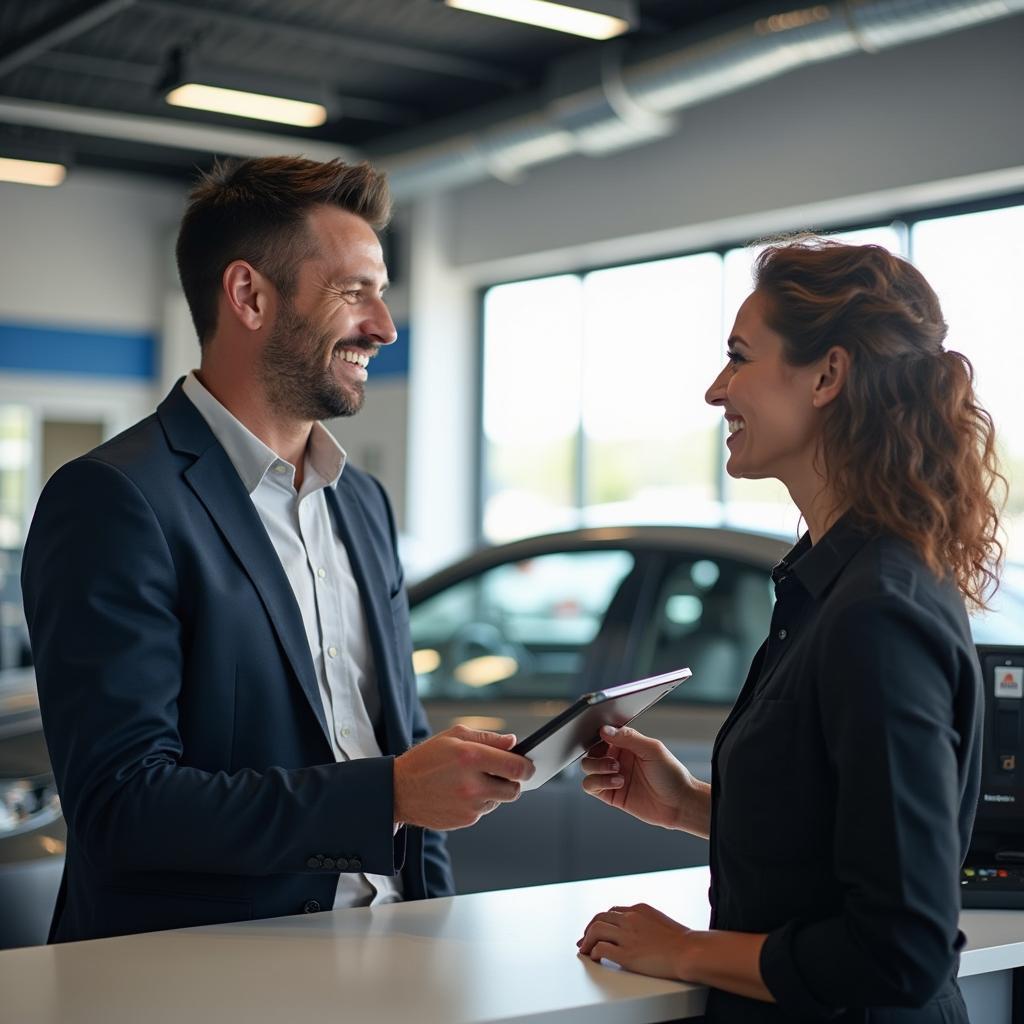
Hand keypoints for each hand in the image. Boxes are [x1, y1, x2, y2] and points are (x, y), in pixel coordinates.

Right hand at [393, 725, 534, 829]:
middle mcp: (472, 784)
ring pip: (500, 800)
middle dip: (513, 781)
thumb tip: (513, 742)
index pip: (515, 767)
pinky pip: (484, 810)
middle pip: (514, 789)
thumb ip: (487, 738)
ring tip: (472, 780)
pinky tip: (461, 793)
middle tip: (504, 774)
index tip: (529, 766)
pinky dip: (479, 802)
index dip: (527, 767)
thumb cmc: (426, 759)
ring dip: (494, 791)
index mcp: (471, 757)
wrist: (398, 791)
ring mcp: (469, 805)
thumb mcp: (453, 736)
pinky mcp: (465, 820)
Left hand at [577, 902, 693, 979]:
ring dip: (586, 940)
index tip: (596, 929)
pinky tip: (594, 958)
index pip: (612, 911)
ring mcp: (627, 936)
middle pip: (599, 918)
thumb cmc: (682, 942)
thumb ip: (646, 923)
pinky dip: (593, 953)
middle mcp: (630, 919)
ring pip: (595, 930)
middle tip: (584, 940)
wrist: (689, 951)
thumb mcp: (661, 921)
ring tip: (584, 950)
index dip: (601, 921)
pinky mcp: (626, 954)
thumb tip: (640, 933)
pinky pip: (601, 949)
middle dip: (588, 929)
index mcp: (638, 909)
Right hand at [580, 725, 706, 833]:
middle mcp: (617, 758)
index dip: (598, 735)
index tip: (601, 737)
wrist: (679, 803)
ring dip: (598, 768)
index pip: (603, 735)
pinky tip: (617, 783)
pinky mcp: (611, 794)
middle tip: (614, 761)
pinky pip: (590, 786)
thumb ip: (628, 738)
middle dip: (597, 754)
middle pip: (591, 751)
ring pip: (588, 767)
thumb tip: (605, 730)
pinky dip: (598, 782)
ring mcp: (612, 776)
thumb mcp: (652, 749)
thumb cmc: (671, 774)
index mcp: (627, 744)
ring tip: (618, 772)